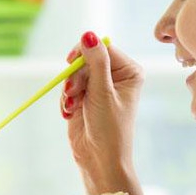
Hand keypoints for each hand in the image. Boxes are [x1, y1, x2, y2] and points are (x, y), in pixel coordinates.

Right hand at [61, 32, 143, 190]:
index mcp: (129, 71)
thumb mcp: (102, 93)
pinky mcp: (85, 98)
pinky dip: (66, 100)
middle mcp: (116, 76)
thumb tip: (88, 34)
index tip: (70, 63)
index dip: (84, 53)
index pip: (102, 48)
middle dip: (75, 77)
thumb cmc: (109, 129)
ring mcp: (99, 87)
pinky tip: (70, 114)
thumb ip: (95, 62)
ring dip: (69, 90)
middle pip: (86, 59)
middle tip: (72, 92)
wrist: (99, 160)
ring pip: (74, 74)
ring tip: (72, 107)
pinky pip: (68, 88)